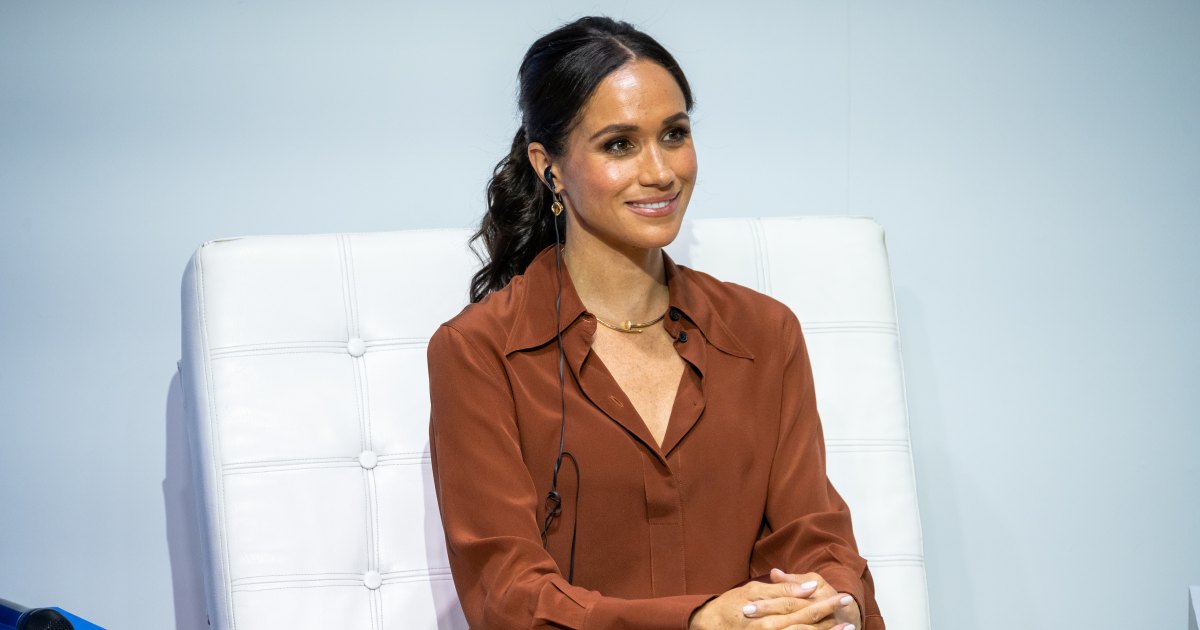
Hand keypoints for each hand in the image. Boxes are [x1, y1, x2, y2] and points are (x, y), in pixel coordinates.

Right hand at [688, 573, 856, 629]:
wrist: (710, 625)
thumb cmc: (731, 606)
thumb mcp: (754, 591)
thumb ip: (781, 589)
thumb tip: (808, 585)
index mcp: (770, 614)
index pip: (803, 607)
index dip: (824, 602)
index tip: (842, 597)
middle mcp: (773, 629)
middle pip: (807, 624)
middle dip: (830, 617)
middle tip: (849, 610)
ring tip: (846, 628)